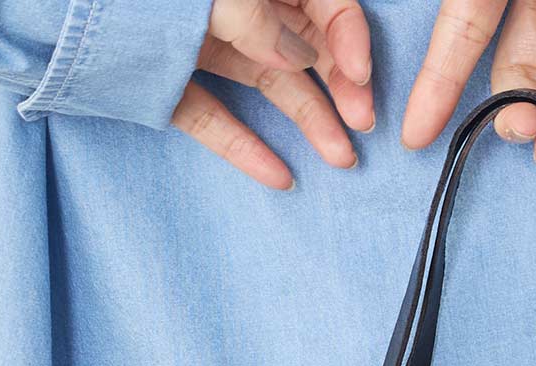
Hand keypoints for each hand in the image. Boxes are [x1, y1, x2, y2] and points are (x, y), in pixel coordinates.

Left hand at [173, 0, 374, 188]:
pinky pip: (212, 120)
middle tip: (363, 123)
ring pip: (268, 86)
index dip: (348, 37)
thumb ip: (257, 21)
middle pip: (303, 47)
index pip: (323, 3)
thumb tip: (299, 57)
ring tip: (342, 159)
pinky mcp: (172, 88)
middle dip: (340, 86)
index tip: (361, 78)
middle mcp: (238, 12)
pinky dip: (244, 150)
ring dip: (308, 122)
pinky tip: (280, 178)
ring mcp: (205, 48)